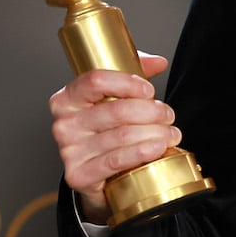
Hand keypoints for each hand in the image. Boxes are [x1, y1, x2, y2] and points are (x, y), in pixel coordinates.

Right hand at [48, 51, 180, 223]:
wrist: (93, 174)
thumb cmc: (105, 131)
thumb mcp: (115, 97)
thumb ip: (135, 72)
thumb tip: (158, 62)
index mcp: (68, 98)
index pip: (96, 80)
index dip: (128, 83)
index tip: (149, 90)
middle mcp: (65, 123)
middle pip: (117, 110)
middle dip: (152, 111)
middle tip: (168, 116)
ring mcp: (69, 150)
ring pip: (123, 135)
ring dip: (155, 133)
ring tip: (171, 134)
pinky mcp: (79, 174)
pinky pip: (116, 160)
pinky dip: (142, 152)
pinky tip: (158, 148)